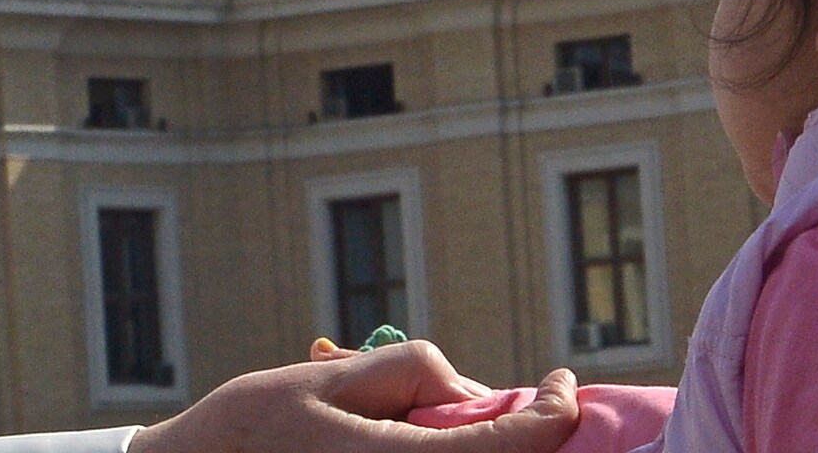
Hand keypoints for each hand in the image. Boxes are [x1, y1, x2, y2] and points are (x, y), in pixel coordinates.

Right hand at [130, 339, 577, 452]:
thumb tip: (472, 396)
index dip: (557, 410)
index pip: (519, 447)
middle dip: (530, 436)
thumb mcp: (332, 376)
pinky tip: (447, 442)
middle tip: (537, 402)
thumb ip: (411, 373)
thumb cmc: (254, 428)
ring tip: (482, 423)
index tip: (563, 382)